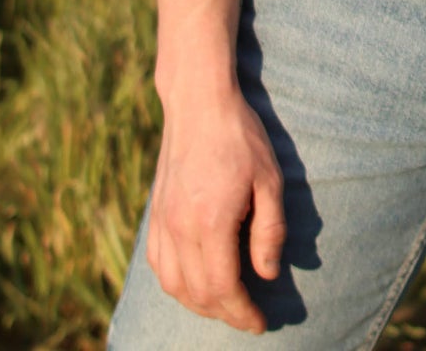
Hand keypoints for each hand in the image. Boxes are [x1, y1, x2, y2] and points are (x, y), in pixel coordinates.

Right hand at [146, 88, 285, 333]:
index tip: (260, 323)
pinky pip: (159, 265)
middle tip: (248, 316)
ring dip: (199, 304)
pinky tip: (194, 282)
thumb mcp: (269, 178)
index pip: (223, 288)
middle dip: (224, 313)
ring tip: (225, 305)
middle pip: (197, 294)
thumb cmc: (240, 135)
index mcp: (211, 221)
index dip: (242, 313)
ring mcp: (162, 222)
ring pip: (173, 285)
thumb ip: (270, 230)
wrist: (198, 102)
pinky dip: (176, 284)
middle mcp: (180, 228)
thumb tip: (267, 275)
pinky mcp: (155, 214)